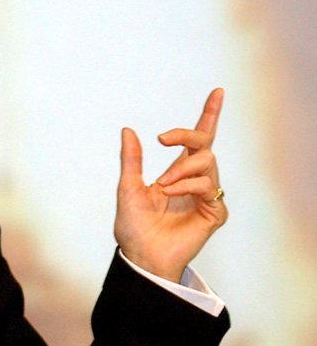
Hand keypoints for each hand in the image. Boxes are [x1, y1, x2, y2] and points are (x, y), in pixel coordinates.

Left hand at [114, 88, 227, 282]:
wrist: (139, 254)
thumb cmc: (133, 225)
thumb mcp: (127, 186)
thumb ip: (132, 159)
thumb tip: (129, 130)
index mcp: (176, 172)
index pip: (198, 139)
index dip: (209, 115)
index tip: (217, 92)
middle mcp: (194, 180)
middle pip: (205, 143)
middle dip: (186, 134)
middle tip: (162, 139)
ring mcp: (206, 196)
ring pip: (206, 163)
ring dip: (181, 169)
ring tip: (162, 185)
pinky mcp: (214, 212)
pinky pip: (207, 187)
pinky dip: (186, 186)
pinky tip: (169, 194)